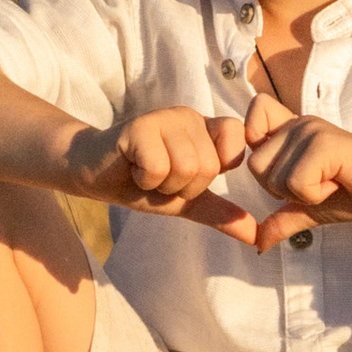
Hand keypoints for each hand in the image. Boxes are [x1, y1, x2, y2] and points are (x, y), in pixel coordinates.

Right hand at [67, 107, 260, 240]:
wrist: (95, 176)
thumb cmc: (140, 183)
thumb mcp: (186, 201)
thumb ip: (220, 213)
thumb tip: (256, 235)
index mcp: (205, 129)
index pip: (236, 141)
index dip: (215, 169)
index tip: (188, 174)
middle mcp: (189, 117)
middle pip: (209, 167)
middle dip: (182, 186)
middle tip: (160, 178)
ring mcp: (165, 118)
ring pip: (186, 167)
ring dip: (163, 184)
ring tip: (146, 174)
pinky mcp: (140, 126)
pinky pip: (159, 167)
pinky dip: (144, 179)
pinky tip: (132, 169)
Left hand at [241, 95, 351, 249]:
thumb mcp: (311, 208)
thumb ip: (282, 219)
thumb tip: (258, 243)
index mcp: (294, 131)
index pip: (255, 114)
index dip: (255, 141)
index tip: (287, 165)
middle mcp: (299, 124)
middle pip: (255, 165)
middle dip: (282, 189)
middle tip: (318, 184)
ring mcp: (311, 131)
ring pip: (273, 177)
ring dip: (301, 194)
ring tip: (330, 183)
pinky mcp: (324, 144)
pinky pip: (295, 183)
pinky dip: (314, 196)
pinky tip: (338, 183)